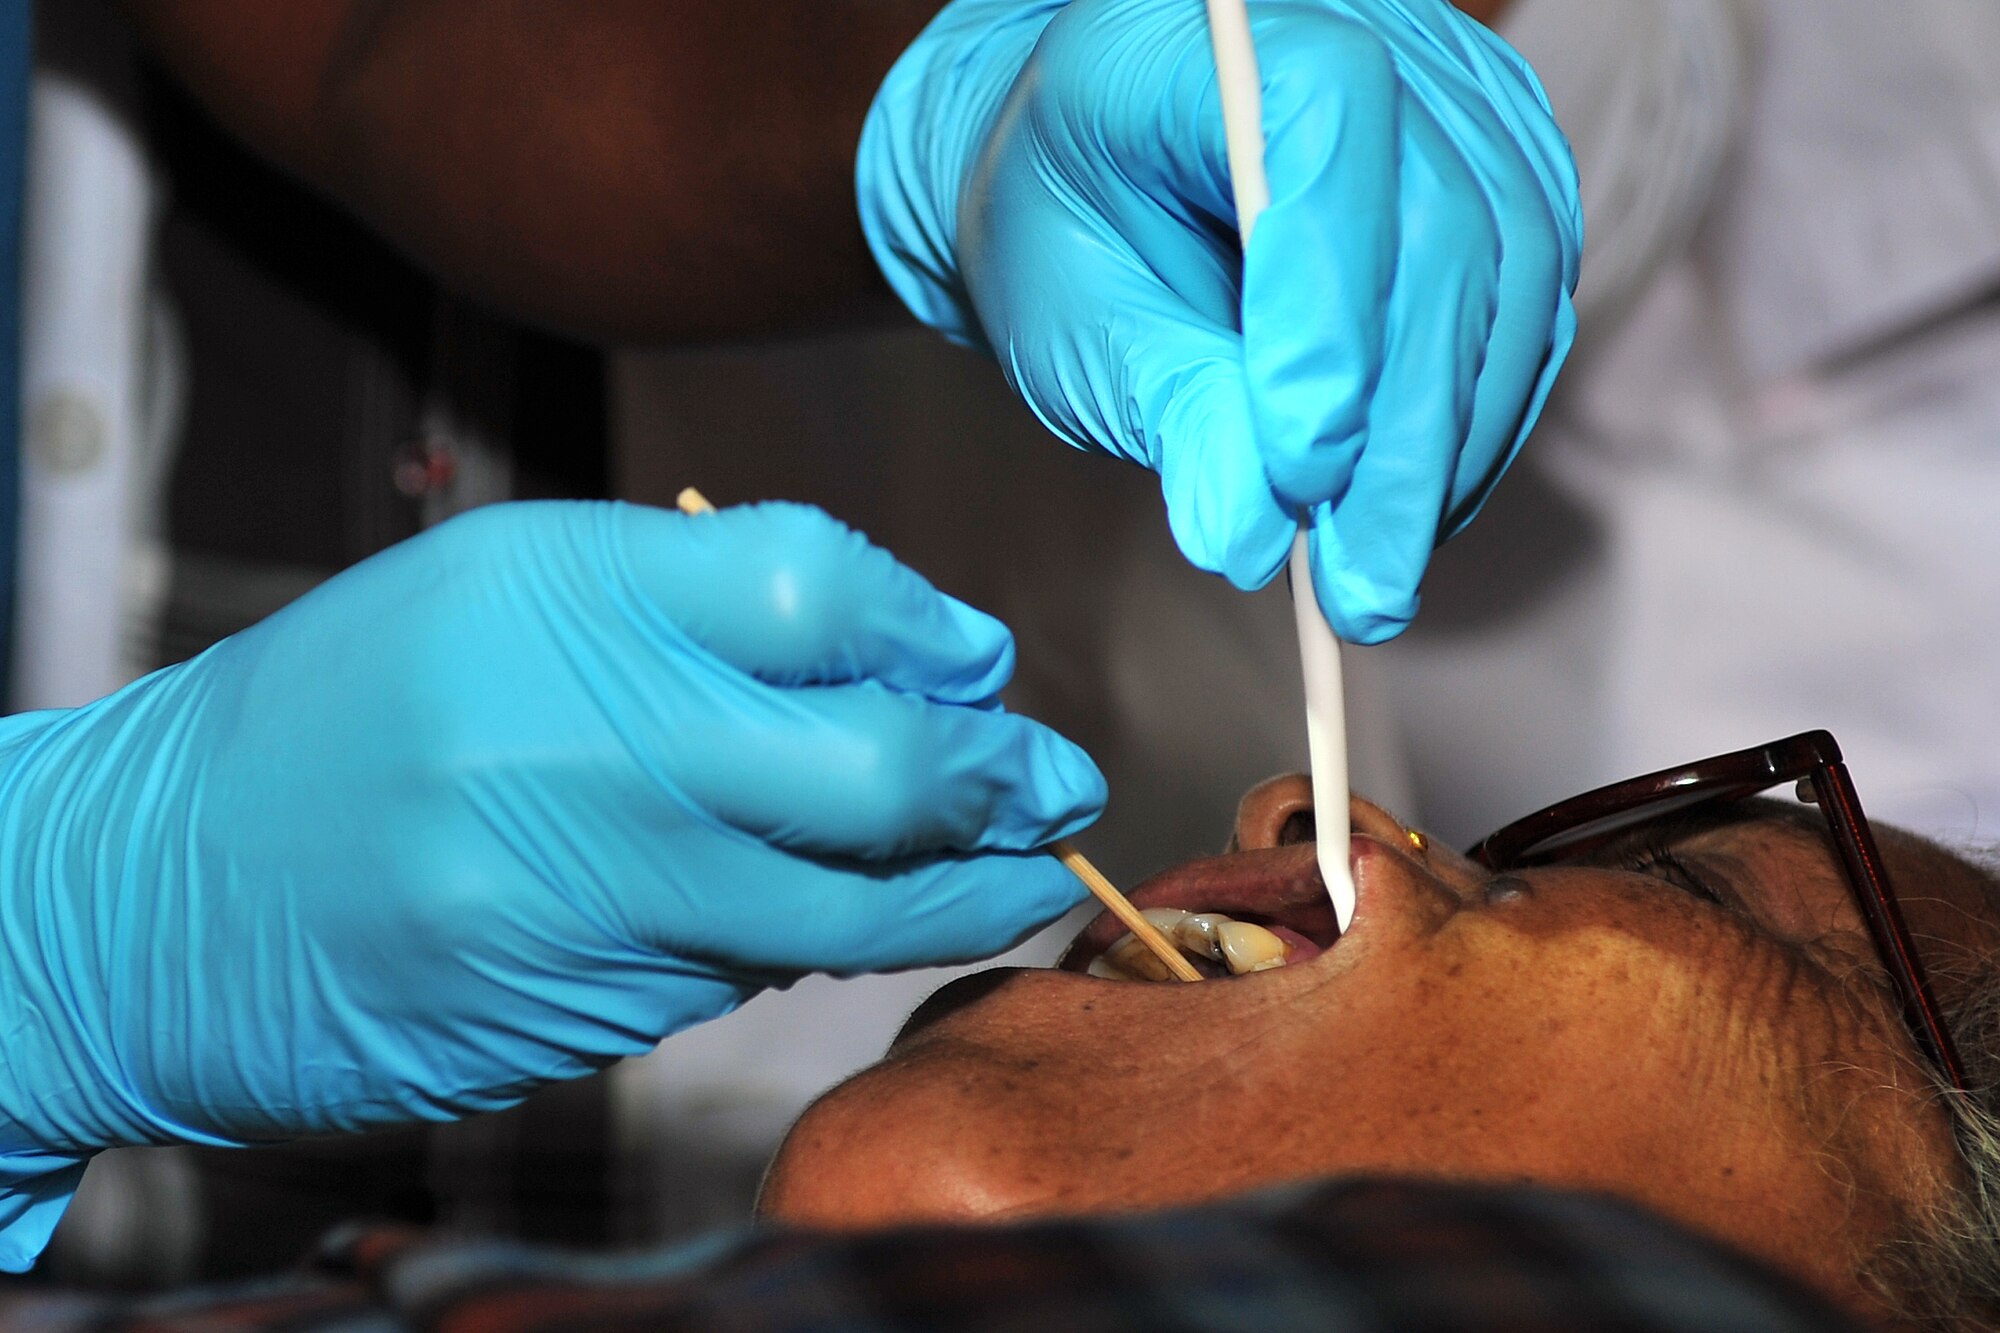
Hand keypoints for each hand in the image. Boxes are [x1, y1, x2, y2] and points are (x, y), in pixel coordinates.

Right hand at [0, 500, 1102, 1268]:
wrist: (156, 894)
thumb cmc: (344, 718)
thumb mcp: (501, 596)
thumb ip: (696, 607)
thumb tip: (913, 658)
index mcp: (554, 596)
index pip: (815, 584)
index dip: (929, 625)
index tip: (979, 661)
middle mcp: (578, 742)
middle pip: (873, 762)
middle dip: (998, 780)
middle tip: (1058, 787)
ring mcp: (579, 896)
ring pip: (836, 905)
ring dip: (952, 890)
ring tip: (1016, 871)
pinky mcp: (576, 1013)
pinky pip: (743, 977)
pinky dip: (812, 945)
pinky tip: (830, 919)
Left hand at [860, 0, 1580, 640]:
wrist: (1095, 170)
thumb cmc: (1064, 227)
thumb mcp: (1069, 319)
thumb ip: (1165, 405)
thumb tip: (1248, 534)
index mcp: (1206, 34)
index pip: (1326, 124)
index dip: (1330, 302)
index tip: (1301, 470)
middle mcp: (1360, 28)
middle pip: (1442, 221)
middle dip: (1401, 432)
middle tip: (1357, 586)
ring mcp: (1448, 91)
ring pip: (1510, 270)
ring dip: (1451, 445)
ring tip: (1378, 568)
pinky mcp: (1499, 164)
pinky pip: (1530, 300)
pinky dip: (1479, 420)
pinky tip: (1418, 507)